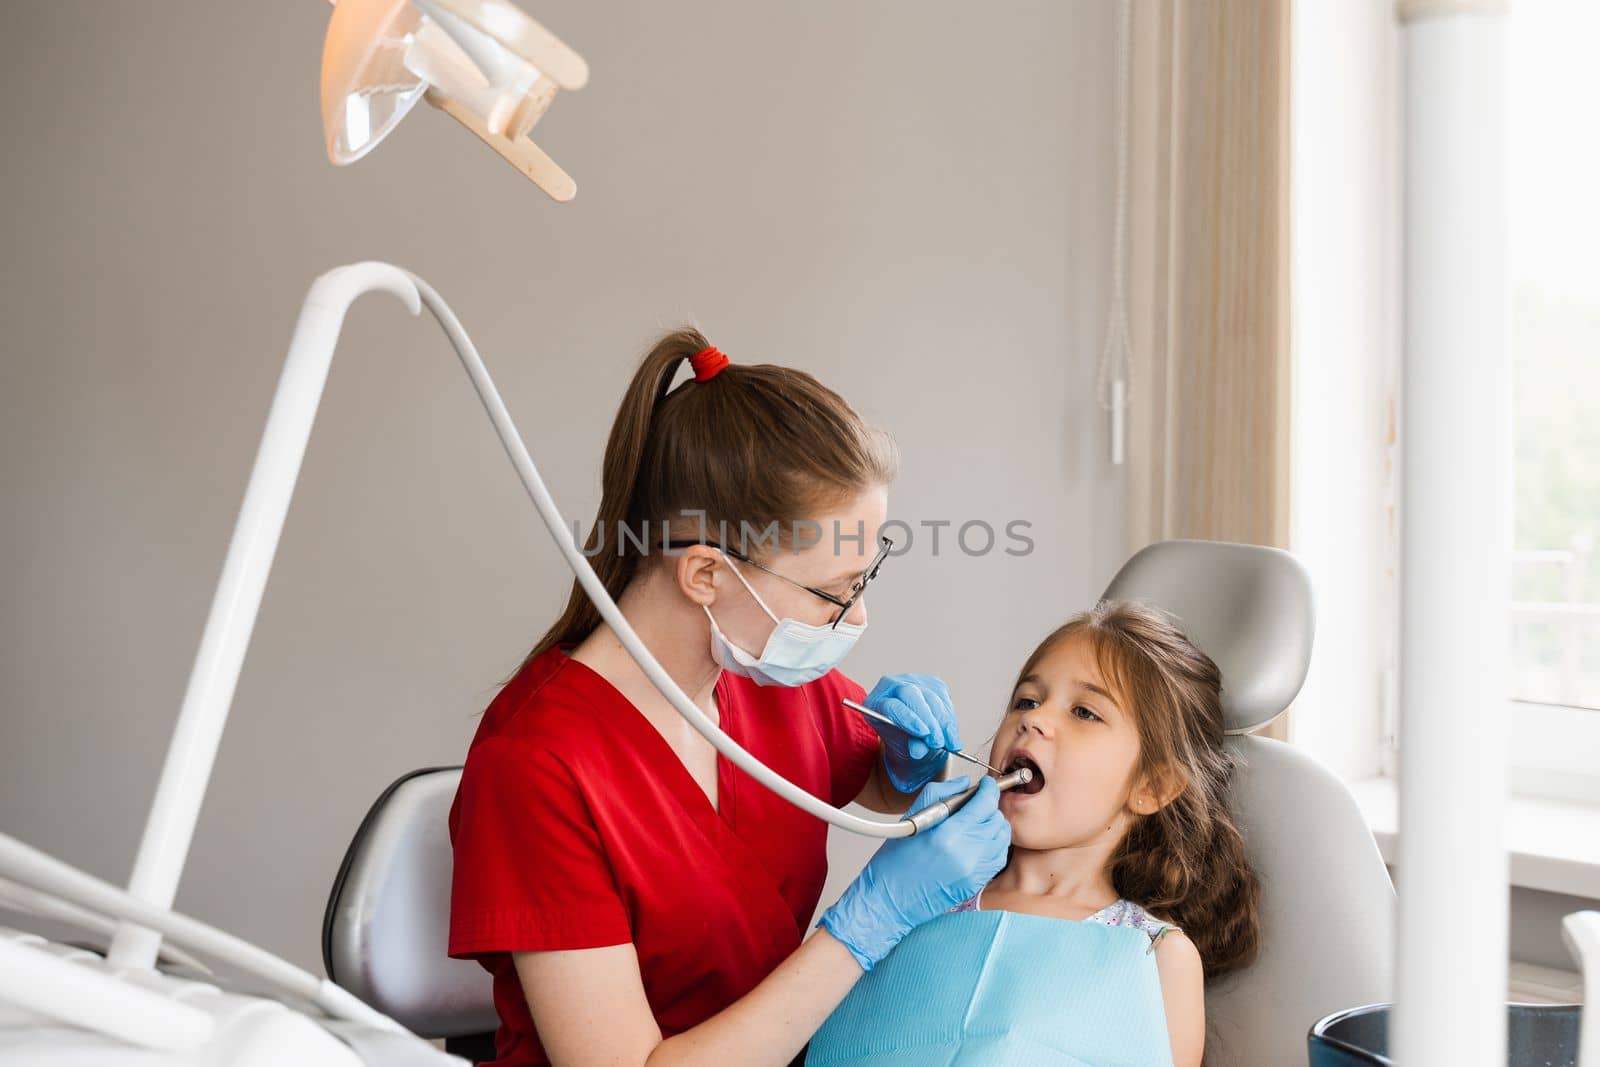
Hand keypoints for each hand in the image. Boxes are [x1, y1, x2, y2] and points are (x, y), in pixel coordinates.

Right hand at [819, 776, 1010, 970]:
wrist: (890, 900)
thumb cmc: (895, 861)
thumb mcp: (913, 817)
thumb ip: (941, 794)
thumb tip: (964, 783)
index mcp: (949, 834)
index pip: (985, 803)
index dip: (989, 789)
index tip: (985, 785)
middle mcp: (967, 854)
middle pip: (997, 820)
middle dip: (990, 806)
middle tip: (977, 803)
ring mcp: (975, 872)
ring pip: (1002, 838)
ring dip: (994, 826)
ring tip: (978, 822)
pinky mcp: (977, 884)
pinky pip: (998, 858)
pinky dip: (994, 845)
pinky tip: (978, 841)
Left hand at [864, 673, 963, 793]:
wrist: (912, 735)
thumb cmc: (901, 740)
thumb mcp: (903, 748)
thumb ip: (910, 746)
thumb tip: (919, 750)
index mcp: (876, 702)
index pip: (892, 706)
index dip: (909, 719)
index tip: (923, 734)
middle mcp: (892, 686)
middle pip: (913, 695)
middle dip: (929, 720)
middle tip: (938, 741)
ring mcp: (913, 681)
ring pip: (933, 698)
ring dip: (944, 723)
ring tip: (950, 744)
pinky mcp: (932, 683)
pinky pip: (945, 700)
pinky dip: (950, 720)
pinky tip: (952, 736)